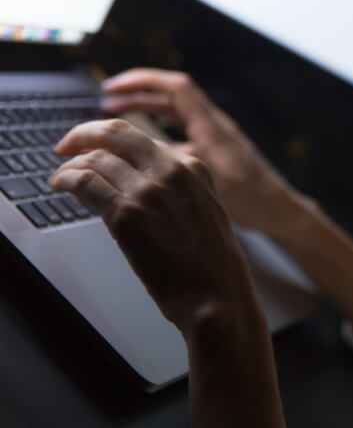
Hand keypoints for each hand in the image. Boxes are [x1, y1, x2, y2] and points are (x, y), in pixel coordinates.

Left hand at [49, 118, 258, 336]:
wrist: (218, 295)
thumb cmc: (214, 266)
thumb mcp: (207, 213)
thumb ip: (180, 192)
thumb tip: (141, 186)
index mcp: (195, 169)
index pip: (142, 139)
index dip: (113, 141)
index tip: (99, 148)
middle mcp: (172, 172)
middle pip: (116, 133)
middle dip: (84, 134)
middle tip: (68, 144)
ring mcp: (148, 191)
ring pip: (96, 158)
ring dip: (70, 164)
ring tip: (61, 176)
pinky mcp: (126, 214)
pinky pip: (85, 183)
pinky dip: (65, 179)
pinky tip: (60, 185)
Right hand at [100, 69, 301, 237]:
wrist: (278, 211)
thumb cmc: (254, 199)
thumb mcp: (214, 180)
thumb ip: (182, 163)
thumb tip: (147, 152)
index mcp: (212, 128)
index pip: (176, 88)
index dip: (143, 82)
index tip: (113, 88)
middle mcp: (212, 127)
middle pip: (170, 97)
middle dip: (136, 95)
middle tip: (105, 101)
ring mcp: (212, 138)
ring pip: (173, 115)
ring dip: (144, 113)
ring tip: (114, 120)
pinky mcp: (212, 153)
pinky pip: (179, 134)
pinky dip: (156, 135)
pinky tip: (140, 151)